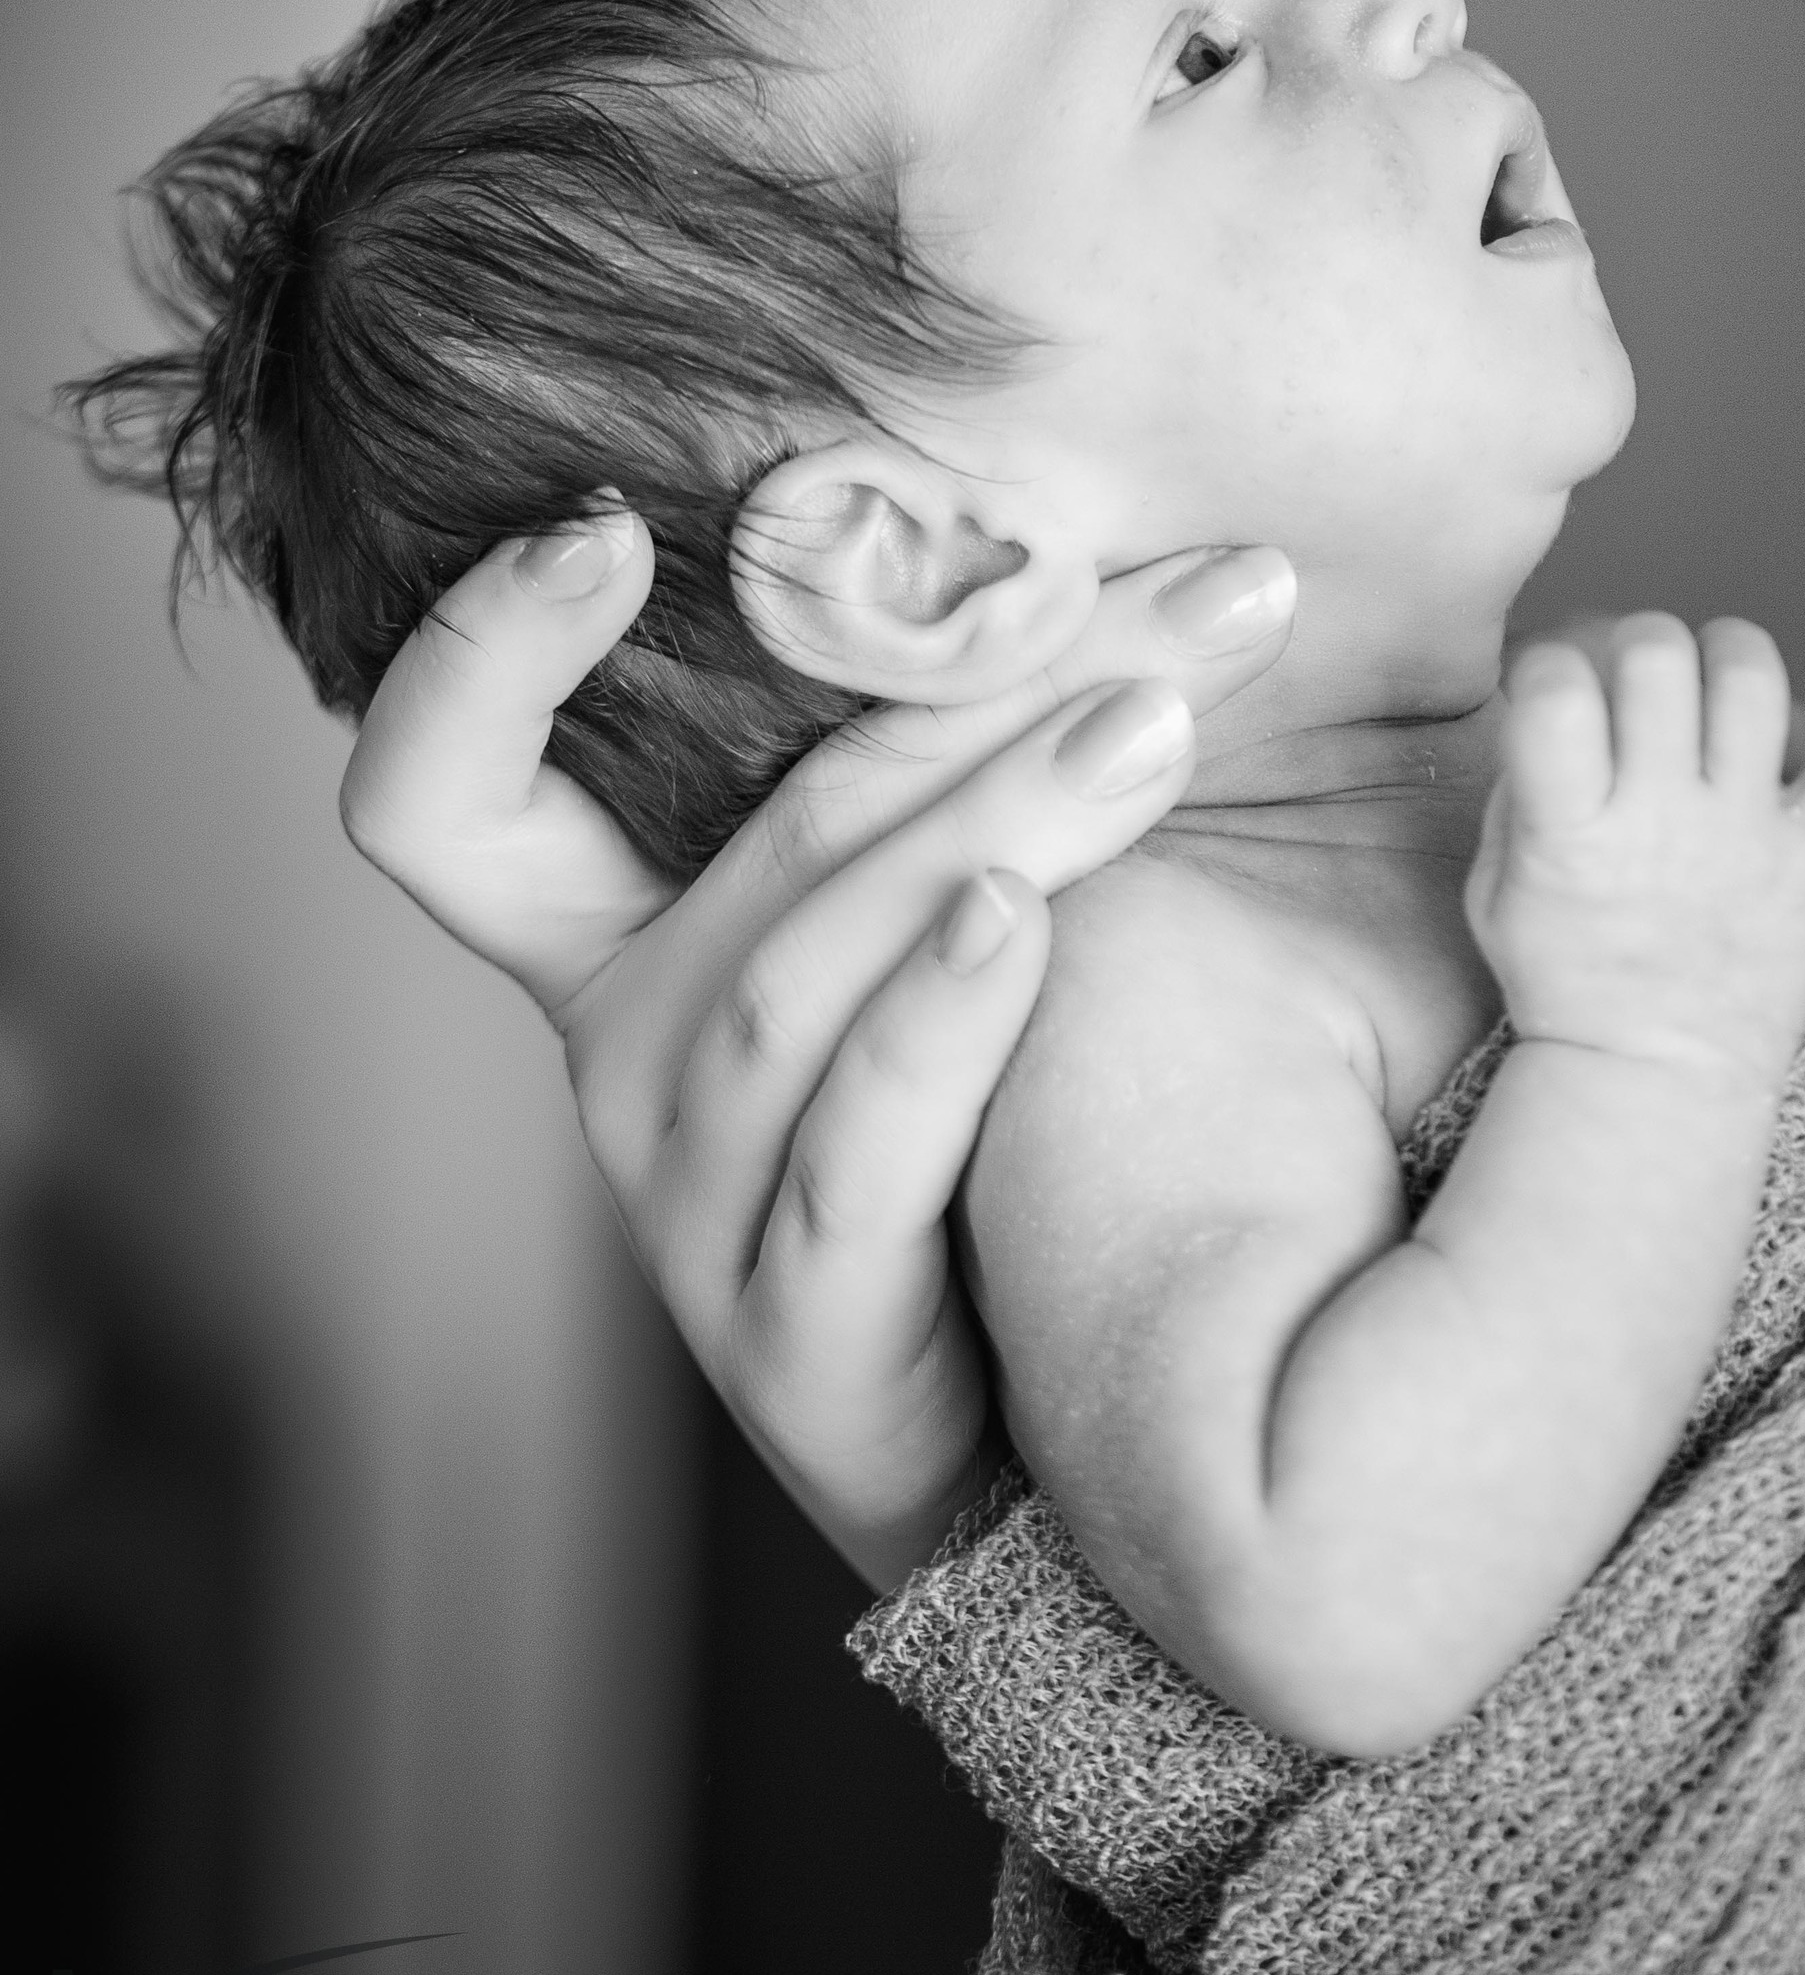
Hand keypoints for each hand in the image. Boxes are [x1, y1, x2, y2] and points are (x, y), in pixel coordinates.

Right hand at [339, 511, 1298, 1584]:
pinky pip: (855, 1155)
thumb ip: (934, 774)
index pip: (438, 798)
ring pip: (809, 973)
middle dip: (983, 670)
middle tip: (1195, 577)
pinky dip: (939, 1025)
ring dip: (994, 820)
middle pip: (759, 825)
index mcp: (618, 947)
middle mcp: (622, 1065)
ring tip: (1160, 720)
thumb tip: (1092, 545)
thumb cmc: (1000, 1134)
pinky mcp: (798, 1333)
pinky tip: (1027, 917)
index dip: (473, 659)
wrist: (1050, 1451)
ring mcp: (695, 1206)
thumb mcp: (930, 935)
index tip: (606, 523)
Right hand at [1465, 616, 1804, 1095]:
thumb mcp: (1495, 889)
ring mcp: (1741, 836)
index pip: (1554, 689)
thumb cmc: (1566, 984)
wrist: (1651, 1082)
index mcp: (1568, 831)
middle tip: (1638, 681)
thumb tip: (1553, 701)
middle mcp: (1657, 821)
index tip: (1553, 689)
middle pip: (1657, 656)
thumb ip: (1520, 790)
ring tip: (1717, 674)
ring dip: (1730, 651)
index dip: (1548, 664)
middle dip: (1640, 642)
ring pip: (1752, 679)